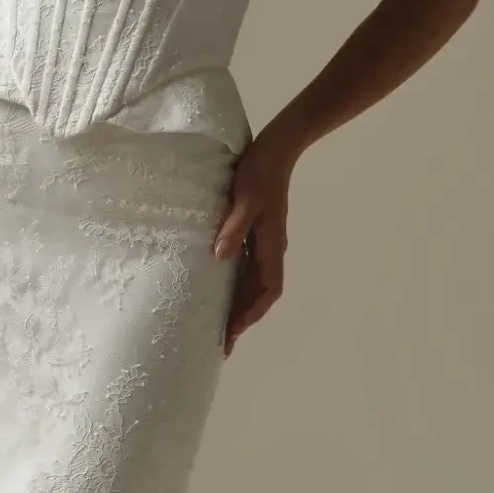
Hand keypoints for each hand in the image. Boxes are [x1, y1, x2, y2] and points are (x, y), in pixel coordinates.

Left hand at [211, 133, 293, 355]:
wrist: (275, 150)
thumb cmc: (260, 173)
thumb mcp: (246, 199)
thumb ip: (234, 227)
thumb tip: (220, 257)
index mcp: (272, 245)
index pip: (267, 289)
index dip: (252, 312)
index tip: (234, 331)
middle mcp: (270, 249)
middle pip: (259, 293)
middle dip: (243, 318)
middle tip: (222, 342)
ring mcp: (264, 242)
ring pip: (253, 283)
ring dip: (239, 305)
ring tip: (219, 325)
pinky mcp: (256, 233)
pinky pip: (247, 268)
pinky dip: (236, 285)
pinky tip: (219, 290)